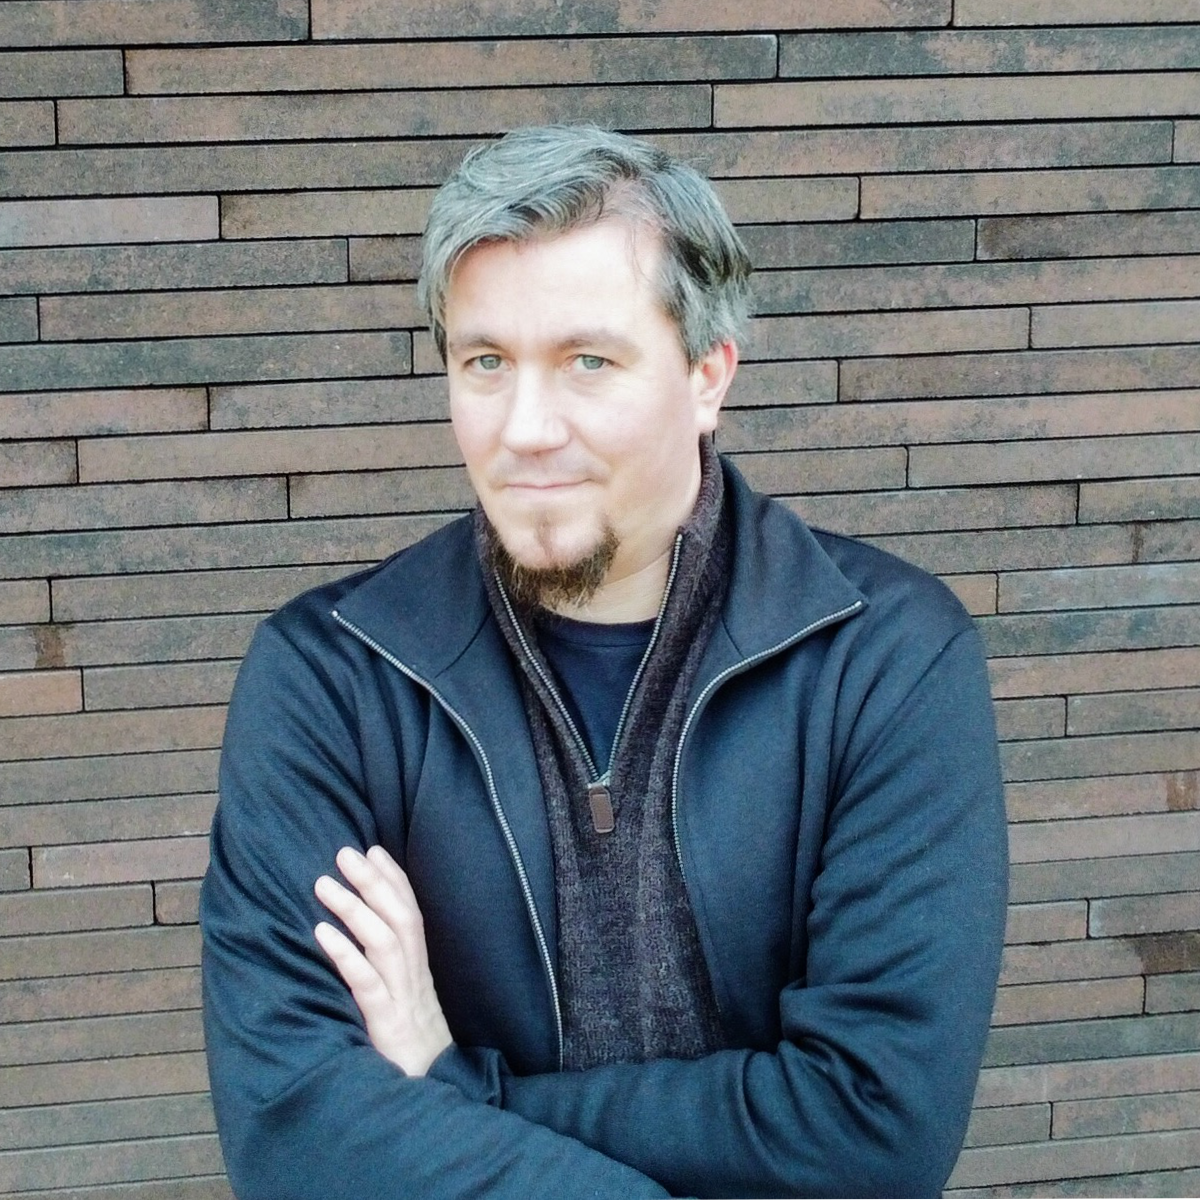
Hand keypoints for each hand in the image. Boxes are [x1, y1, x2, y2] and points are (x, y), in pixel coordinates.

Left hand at [314, 845, 452, 1076]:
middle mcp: (414, 978)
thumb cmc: (413, 1055)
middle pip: (399, 918)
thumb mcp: (406, 1007)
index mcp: (419, 971)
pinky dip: (346, 955)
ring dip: (355, 909)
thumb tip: (366, 943)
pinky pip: (367, 984)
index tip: (372, 849)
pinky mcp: (386, 1026)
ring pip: (384, 942)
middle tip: (344, 852)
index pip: (410, 913)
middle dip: (373, 881)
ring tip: (325, 883)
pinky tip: (323, 935)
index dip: (394, 879)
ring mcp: (402, 1000)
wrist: (434, 1101)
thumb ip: (391, 977)